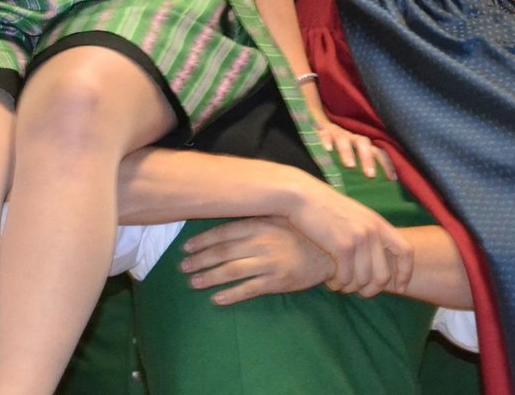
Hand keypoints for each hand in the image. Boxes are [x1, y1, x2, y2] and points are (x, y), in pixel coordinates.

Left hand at [181, 215, 332, 303]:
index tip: (186, 248)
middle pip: (222, 252)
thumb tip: (227, 215)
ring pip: (231, 271)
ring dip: (209, 277)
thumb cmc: (301, 232)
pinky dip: (231, 294)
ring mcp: (268, 262)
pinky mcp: (277, 281)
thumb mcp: (277, 218)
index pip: (222, 232)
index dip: (202, 241)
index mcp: (258, 224)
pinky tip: (217, 299)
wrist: (331, 251)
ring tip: (193, 283)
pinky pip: (249, 289)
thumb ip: (254, 218)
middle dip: (200, 260)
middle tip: (183, 267)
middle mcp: (260, 242)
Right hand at [280, 175, 413, 297]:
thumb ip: (368, 232)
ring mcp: (358, 239)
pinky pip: (345, 278)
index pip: (406, 252)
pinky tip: (330, 282)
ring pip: (363, 281)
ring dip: (351, 289)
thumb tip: (376, 257)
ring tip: (341, 286)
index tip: (399, 287)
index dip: (405, 273)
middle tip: (359, 292)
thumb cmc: (324, 206)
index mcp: (378, 223)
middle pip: (383, 275)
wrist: (301, 196)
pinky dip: (338, 284)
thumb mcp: (354, 214)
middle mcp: (373, 232)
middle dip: (371, 290)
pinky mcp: (342, 247)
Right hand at [313, 118, 396, 179]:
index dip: (386, 164)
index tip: (391, 179)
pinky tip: (327, 149)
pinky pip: (324, 134)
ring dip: (348, 152)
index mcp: (360, 146)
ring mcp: (335, 133)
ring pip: (343, 139)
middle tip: (370, 176)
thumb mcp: (347, 161)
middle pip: (363, 143)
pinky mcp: (320, 131)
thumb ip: (358, 174)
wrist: (315, 124)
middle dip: (367, 159)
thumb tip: (368, 200)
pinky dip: (326, 140)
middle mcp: (350, 138)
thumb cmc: (333, 151)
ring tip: (350, 166)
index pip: (377, 151)